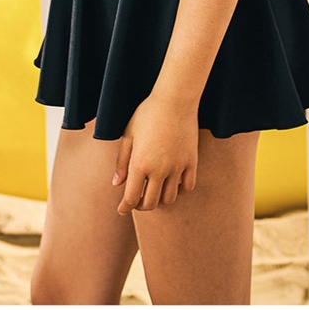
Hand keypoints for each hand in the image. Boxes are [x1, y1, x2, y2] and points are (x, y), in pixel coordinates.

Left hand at [112, 94, 198, 214]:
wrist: (175, 99)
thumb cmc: (147, 114)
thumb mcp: (129, 135)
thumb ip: (122, 161)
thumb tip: (117, 184)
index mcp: (140, 164)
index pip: (131, 198)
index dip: (125, 208)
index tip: (122, 210)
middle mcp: (159, 170)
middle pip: (150, 203)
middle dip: (141, 206)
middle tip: (137, 200)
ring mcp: (177, 167)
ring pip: (169, 198)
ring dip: (160, 199)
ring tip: (155, 191)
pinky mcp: (191, 161)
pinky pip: (187, 187)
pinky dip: (179, 191)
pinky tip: (173, 184)